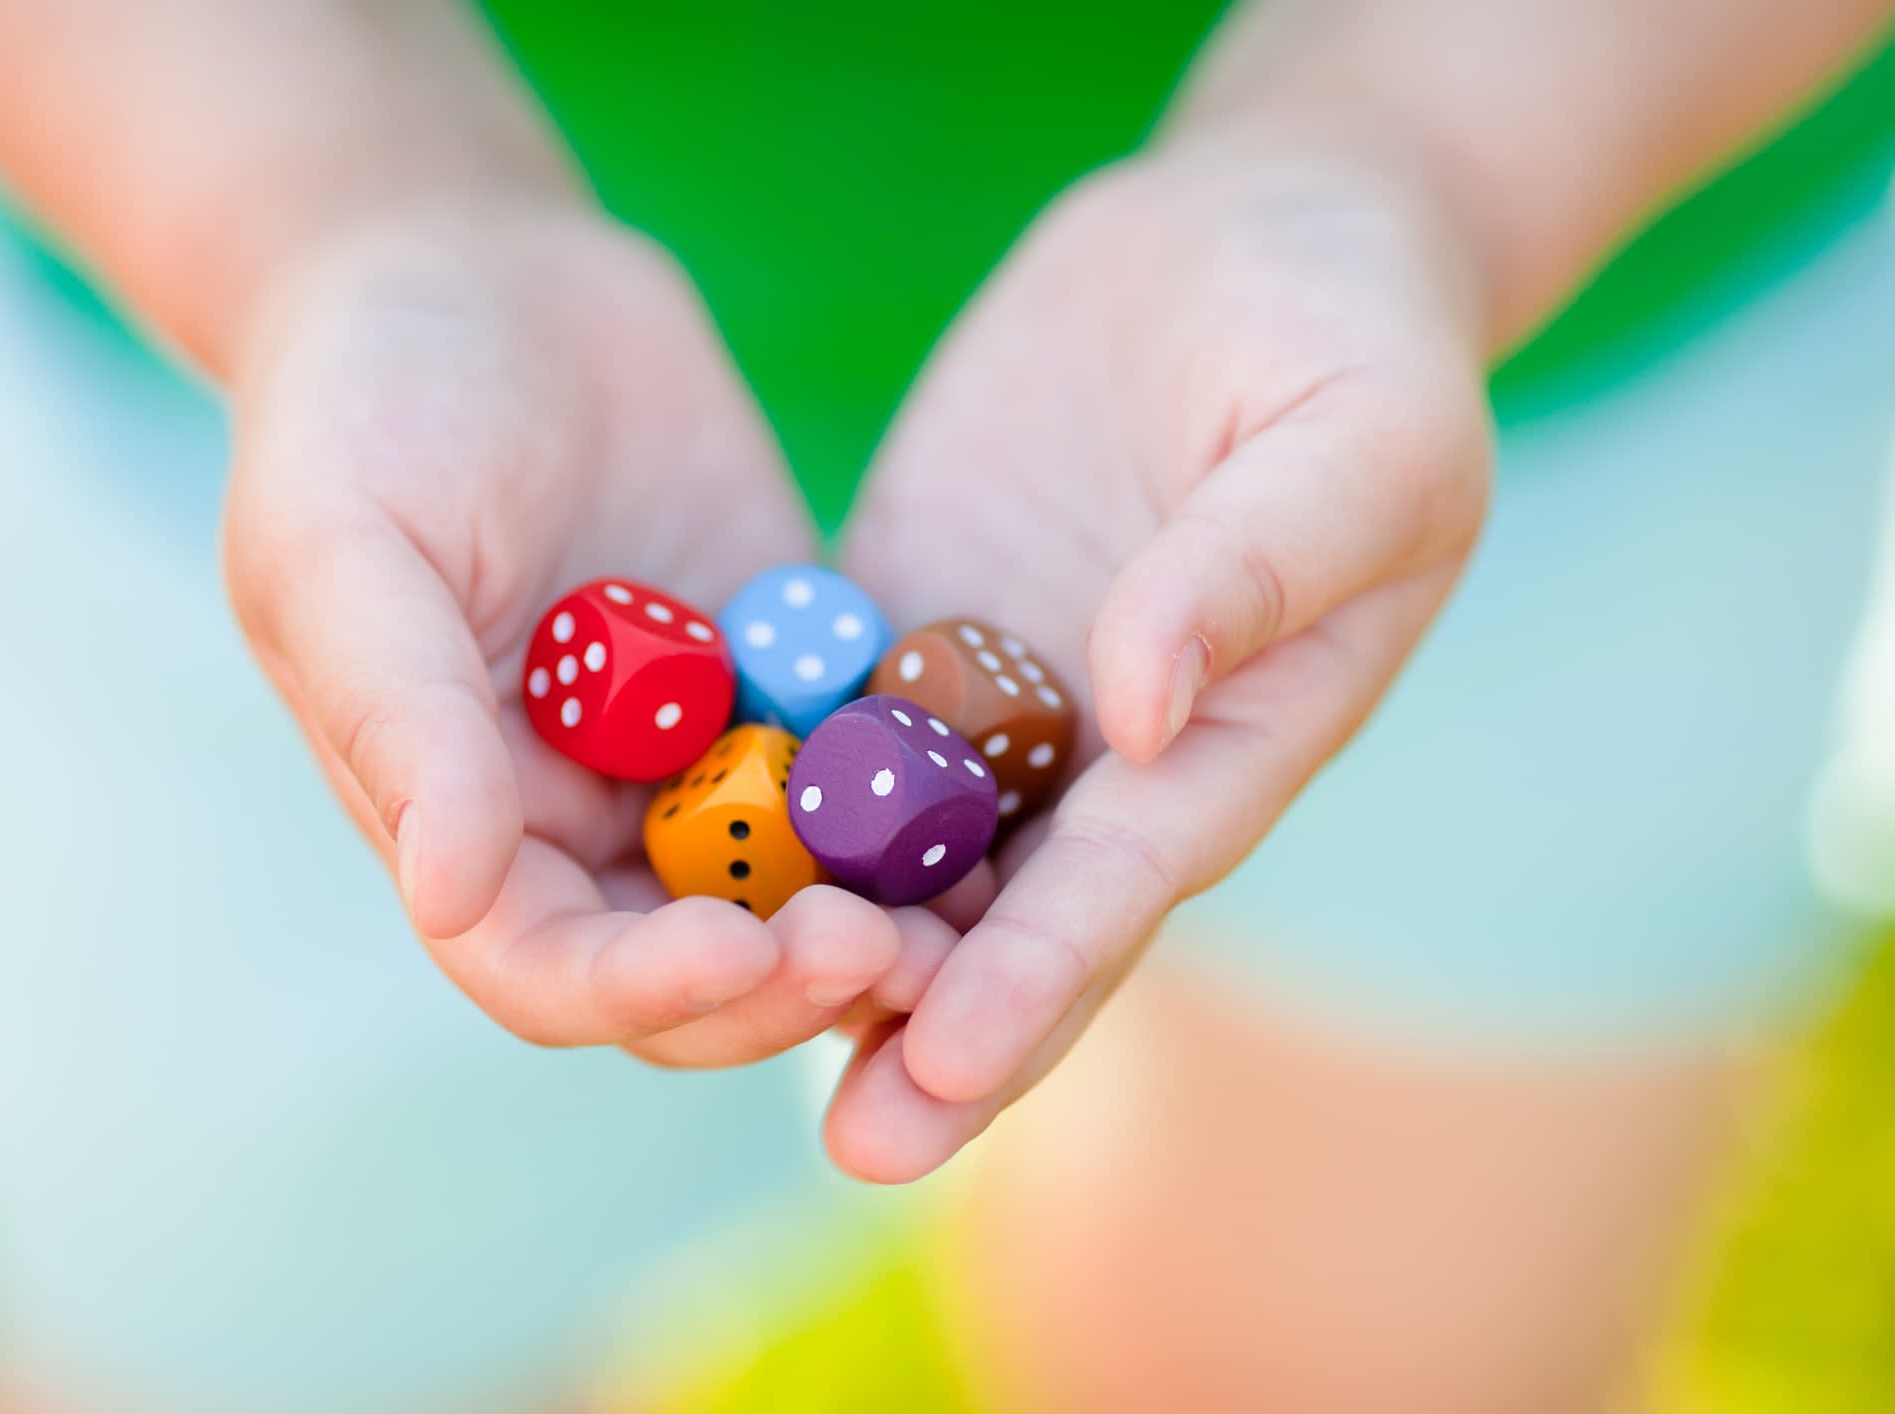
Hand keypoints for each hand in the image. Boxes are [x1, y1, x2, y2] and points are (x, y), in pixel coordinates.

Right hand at [224, 199, 928, 1065]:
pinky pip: (862, 773)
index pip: (548, 969)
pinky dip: (921, 810)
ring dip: (878, 925)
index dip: (640, 988)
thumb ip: (402, 721)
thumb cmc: (368, 404)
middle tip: (889, 948)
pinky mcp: (786, 682)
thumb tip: (448, 899)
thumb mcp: (349, 548)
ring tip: (970, 916)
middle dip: (786, 978)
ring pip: (797, 891)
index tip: (742, 948)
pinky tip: (996, 804)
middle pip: (694, 963)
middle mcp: (584, 816)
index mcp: (463, 816)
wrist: (482, 271)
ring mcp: (695, 754)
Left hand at [828, 137, 1493, 1178]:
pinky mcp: (904, 625)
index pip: (1126, 881)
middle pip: (1009, 916)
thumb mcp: (1352, 435)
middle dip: (932, 1029)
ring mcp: (993, 697)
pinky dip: (762, 798)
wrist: (1249, 244)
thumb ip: (1261, 567)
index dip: (1042, 979)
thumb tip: (1139, 710)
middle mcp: (1104, 754)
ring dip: (827, 944)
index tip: (949, 1066)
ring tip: (735, 1037)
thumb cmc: (1350, 336)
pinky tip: (668, 857)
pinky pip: (823, 726)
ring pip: (901, 851)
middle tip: (857, 1145)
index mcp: (1230, 738)